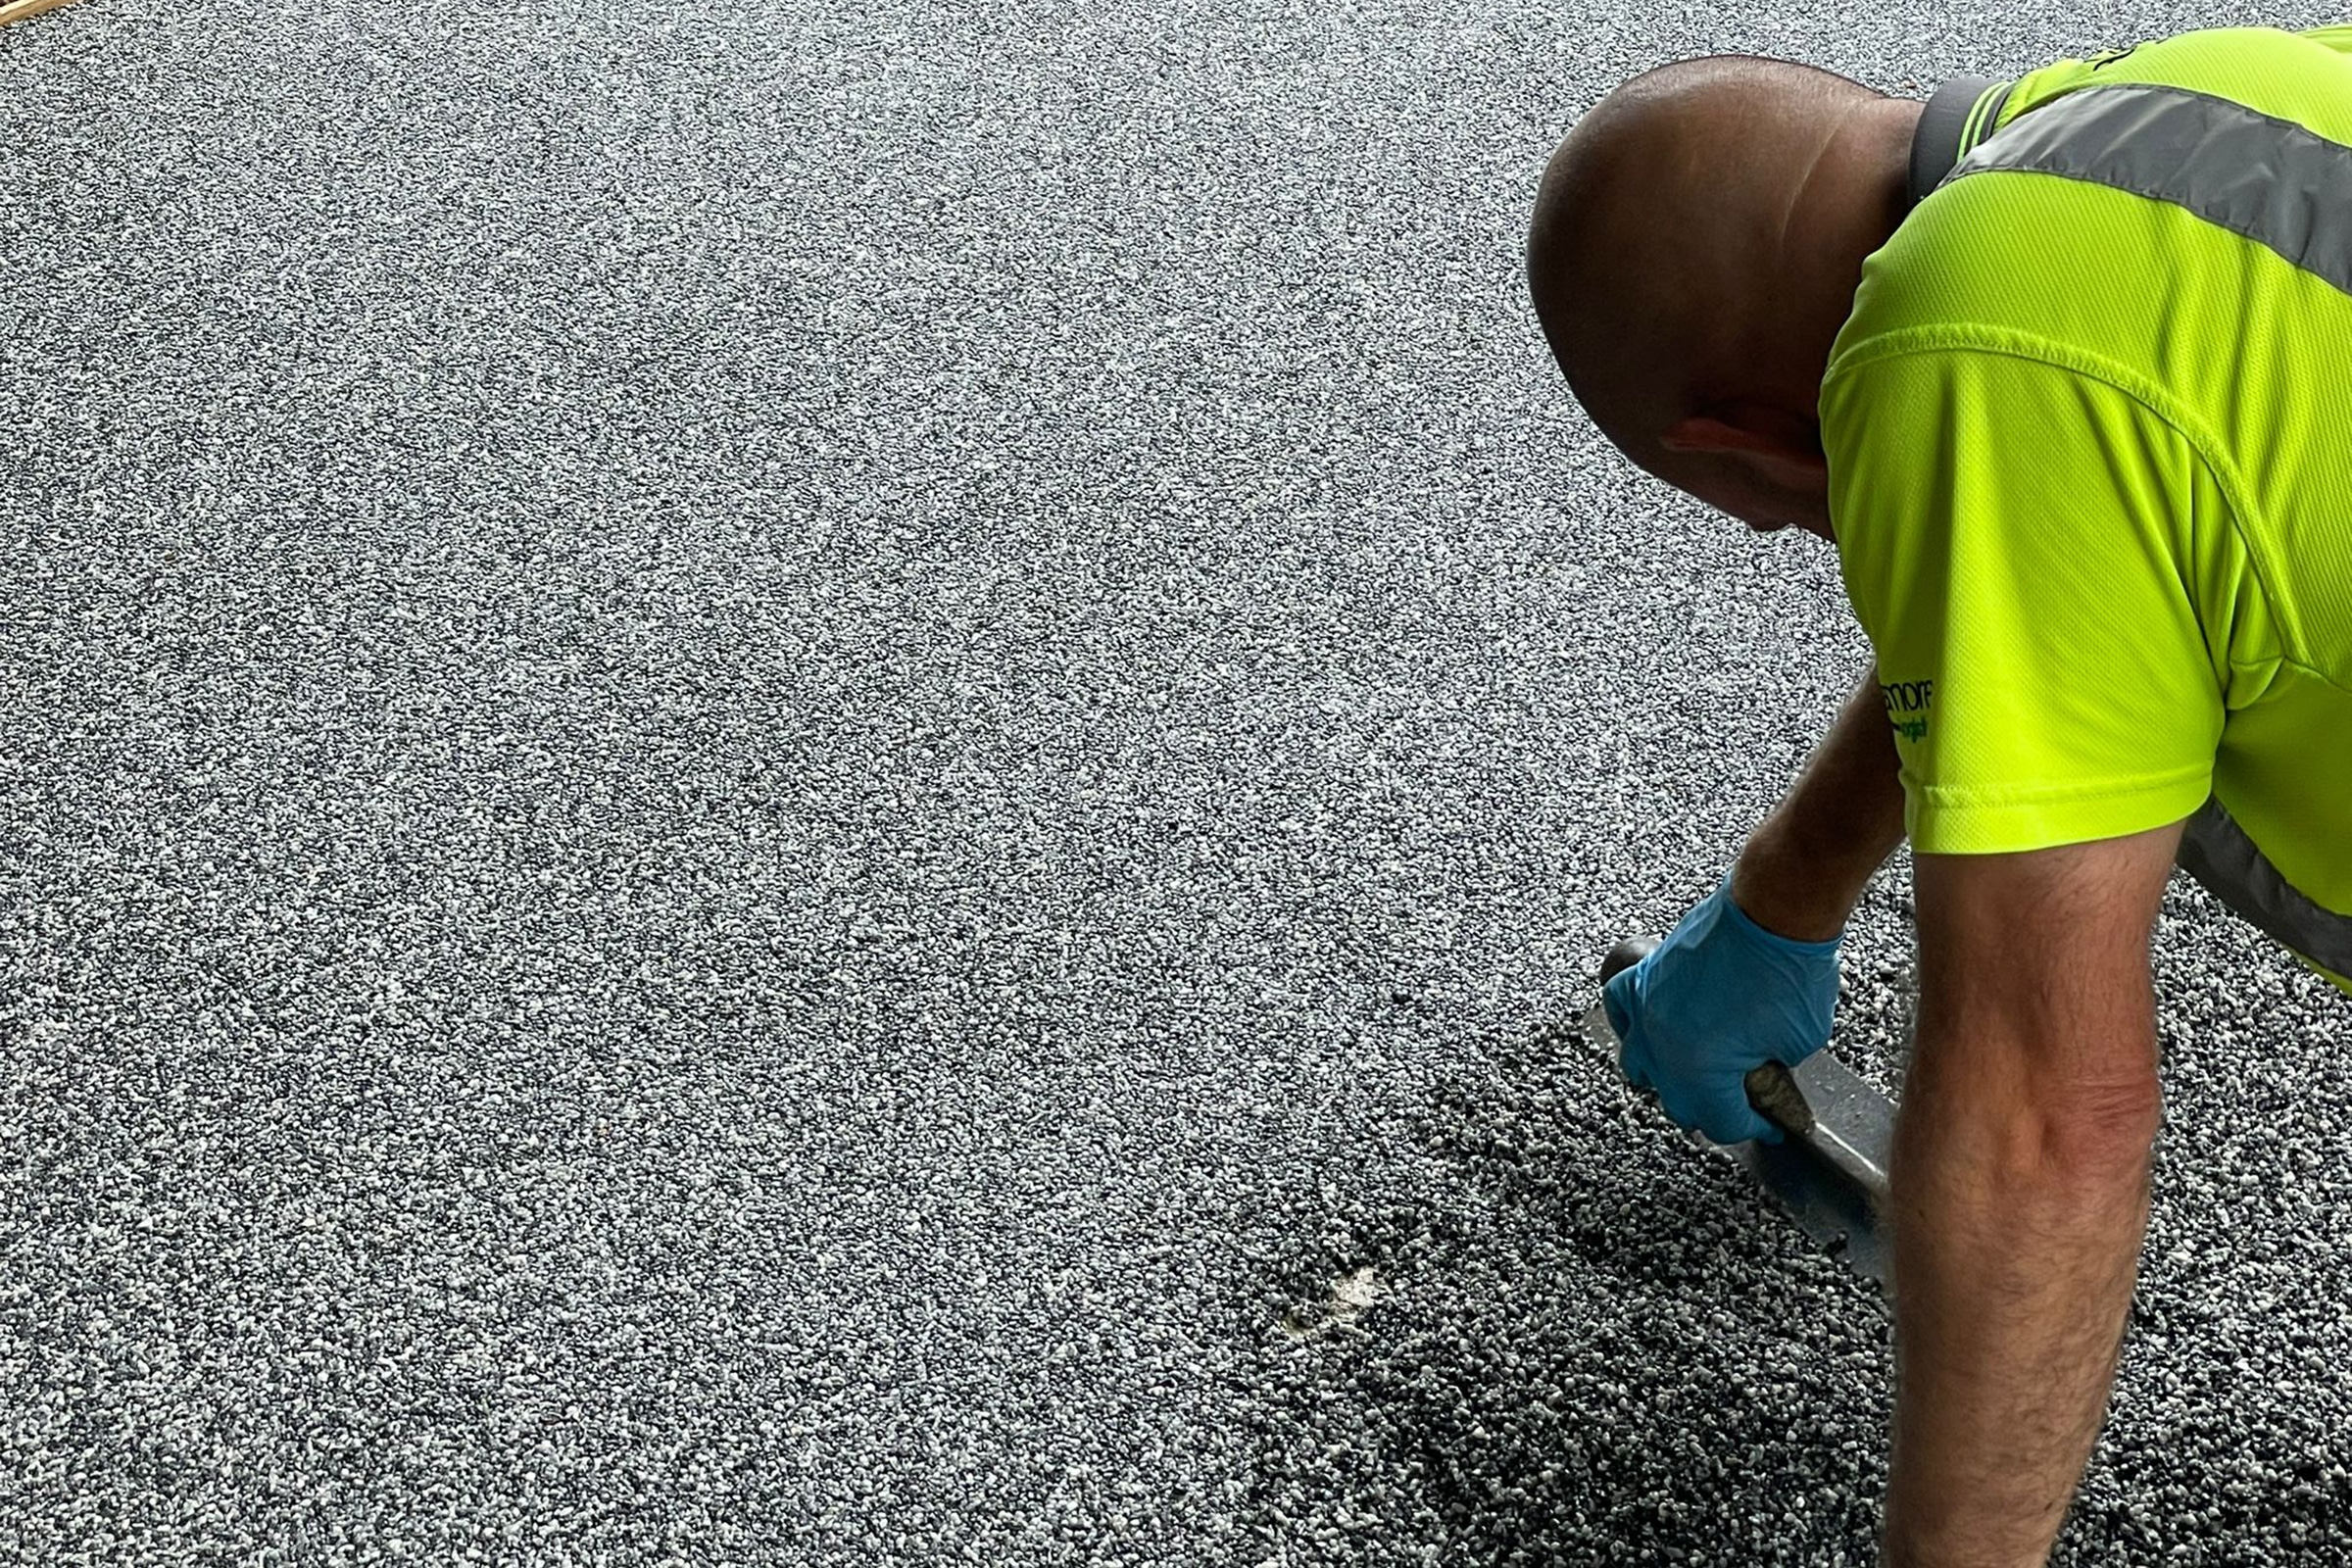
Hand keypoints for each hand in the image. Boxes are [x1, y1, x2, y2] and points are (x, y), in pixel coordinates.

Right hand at [1602, 873, 1841, 1144]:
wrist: (1775, 907)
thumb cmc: (1790, 967)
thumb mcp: (1798, 1041)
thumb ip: (1770, 1070)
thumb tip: (1759, 1074)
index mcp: (1699, 1068)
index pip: (1720, 1121)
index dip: (1753, 1128)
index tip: (1770, 1126)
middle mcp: (1663, 1043)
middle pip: (1676, 1101)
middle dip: (1711, 1109)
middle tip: (1739, 1106)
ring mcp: (1648, 1008)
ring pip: (1638, 1064)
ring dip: (1667, 1076)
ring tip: (1694, 1074)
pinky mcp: (1646, 975)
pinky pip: (1621, 1009)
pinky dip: (1632, 1025)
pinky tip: (1652, 1029)